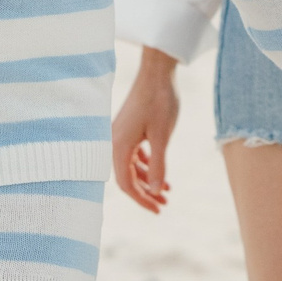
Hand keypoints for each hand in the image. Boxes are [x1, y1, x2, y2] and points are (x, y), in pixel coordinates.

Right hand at [111, 47, 181, 213]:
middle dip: (146, 192)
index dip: (141, 199)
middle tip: (165, 204)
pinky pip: (134, 154)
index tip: (158, 209)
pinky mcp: (128, 129)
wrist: (157, 71)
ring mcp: (120, 135)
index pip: (126, 183)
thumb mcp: (162, 137)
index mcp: (118, 146)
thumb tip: (156, 191)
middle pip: (127, 177)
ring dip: (148, 179)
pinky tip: (160, 170)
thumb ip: (159, 165)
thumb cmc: (160, 101)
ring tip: (167, 190)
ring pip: (131, 166)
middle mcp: (114, 142)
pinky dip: (147, 165)